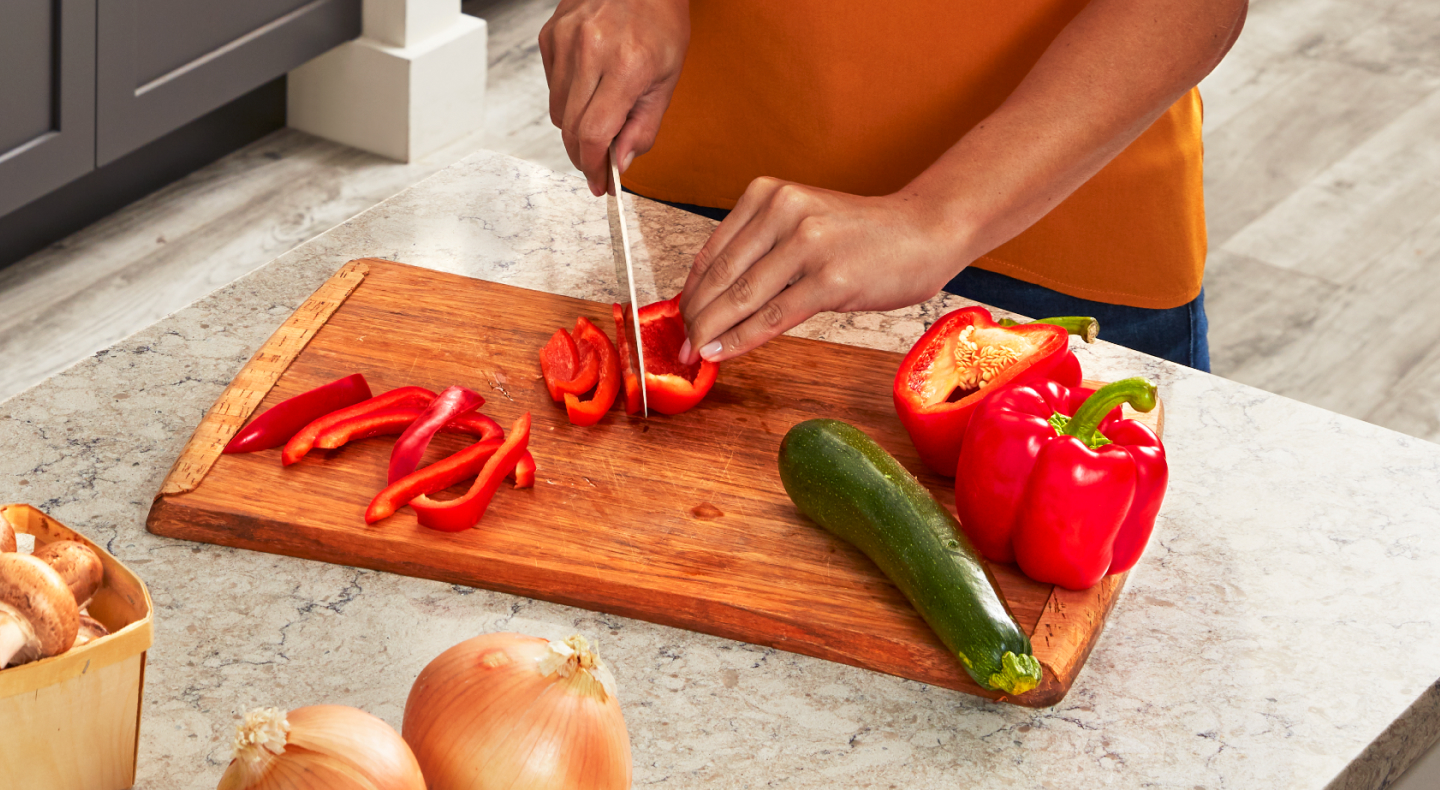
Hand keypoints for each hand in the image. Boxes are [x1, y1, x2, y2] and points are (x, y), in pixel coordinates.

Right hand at [538, 0, 689, 195]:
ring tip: (602, 116)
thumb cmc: (660, 23)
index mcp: (626, 65)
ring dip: (576, 128)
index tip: (600, 185)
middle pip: (571, 129)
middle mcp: (590, 51)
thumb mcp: (667, 79)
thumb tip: (619, 164)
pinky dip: (568, 98)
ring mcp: (565, 41)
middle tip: (599, 167)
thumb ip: (644, 127)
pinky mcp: (549, 35)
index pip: (595, 134)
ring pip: (557, 112)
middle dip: (584, 157)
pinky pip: (551, 87)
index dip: (594, 167)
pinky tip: (590, 85)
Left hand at [677, 178, 972, 363]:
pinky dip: (740, 339)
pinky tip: (721, 352)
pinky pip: (771, 316)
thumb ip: (759, 250)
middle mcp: (783, 211)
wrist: (925, 231)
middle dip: (694, 316)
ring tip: (694, 353)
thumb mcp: (802, 224)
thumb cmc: (862, 235)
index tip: (677, 319)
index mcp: (768, 194)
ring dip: (710, 331)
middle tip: (679, 345)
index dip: (690, 291)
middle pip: (721, 275)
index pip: (712, 250)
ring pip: (741, 297)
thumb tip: (711, 296)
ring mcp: (807, 244)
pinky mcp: (829, 279)